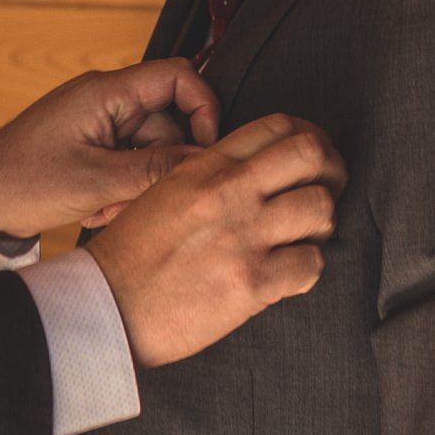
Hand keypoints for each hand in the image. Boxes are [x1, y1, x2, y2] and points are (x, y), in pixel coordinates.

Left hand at [0, 61, 221, 242]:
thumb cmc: (21, 182)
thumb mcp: (95, 181)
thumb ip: (154, 170)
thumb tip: (204, 163)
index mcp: (106, 92)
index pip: (179, 77)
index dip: (204, 108)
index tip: (207, 148)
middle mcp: (106, 102)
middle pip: (169, 124)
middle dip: (160, 167)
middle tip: (140, 198)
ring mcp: (100, 125)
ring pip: (150, 152)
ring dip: (138, 185)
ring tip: (106, 209)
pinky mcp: (94, 147)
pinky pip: (129, 164)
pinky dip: (122, 189)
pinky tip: (97, 209)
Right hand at [86, 112, 343, 364]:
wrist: (104, 307)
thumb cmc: (128, 257)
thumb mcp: (162, 194)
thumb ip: (208, 178)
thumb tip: (253, 177)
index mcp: (204, 168)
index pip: (277, 126)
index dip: (305, 139)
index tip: (306, 163)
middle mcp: (228, 194)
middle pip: (312, 153)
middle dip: (329, 171)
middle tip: (321, 193)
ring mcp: (242, 237)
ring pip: (321, 206)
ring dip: (321, 224)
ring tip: (302, 238)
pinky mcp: (251, 284)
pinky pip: (312, 264)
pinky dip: (307, 270)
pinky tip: (288, 275)